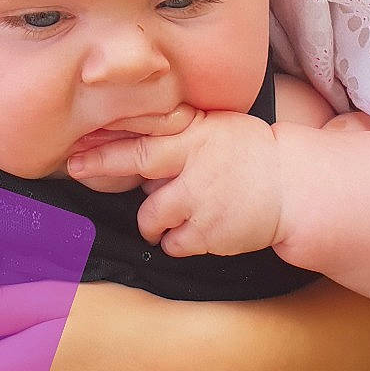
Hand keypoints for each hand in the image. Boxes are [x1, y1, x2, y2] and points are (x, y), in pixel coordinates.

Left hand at [68, 109, 284, 257]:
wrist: (295, 186)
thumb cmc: (251, 152)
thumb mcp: (218, 126)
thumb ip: (181, 130)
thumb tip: (133, 129)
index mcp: (196, 134)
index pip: (143, 135)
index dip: (106, 141)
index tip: (75, 143)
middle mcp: (195, 164)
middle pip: (136, 164)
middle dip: (100, 165)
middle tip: (75, 168)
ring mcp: (201, 201)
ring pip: (150, 216)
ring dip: (150, 220)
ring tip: (164, 217)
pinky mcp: (209, 234)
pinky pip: (173, 244)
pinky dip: (174, 241)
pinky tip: (189, 232)